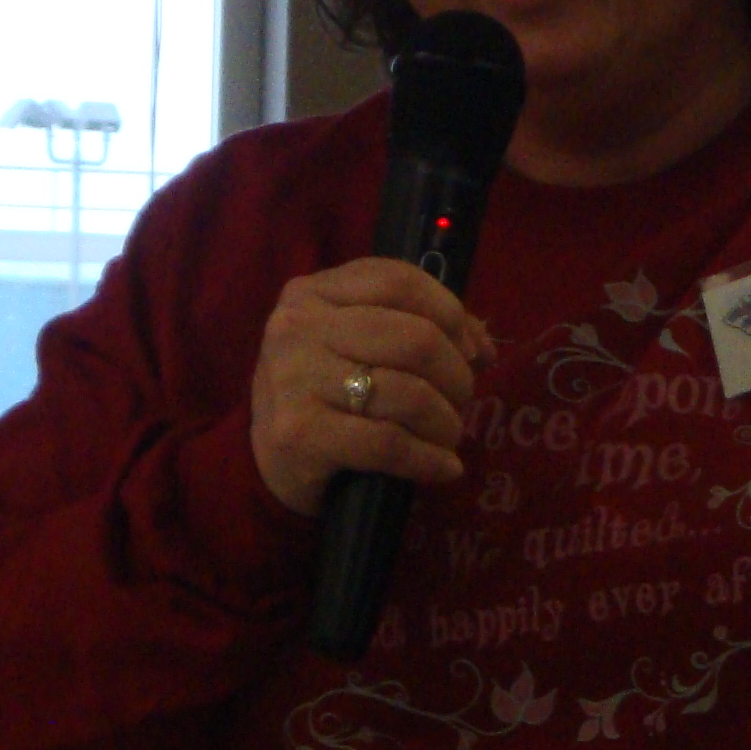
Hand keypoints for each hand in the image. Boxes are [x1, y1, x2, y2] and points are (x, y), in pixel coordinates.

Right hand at [251, 258, 497, 513]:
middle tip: (460, 402)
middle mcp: (297, 327)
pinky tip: (443, 468)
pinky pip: (389, 443)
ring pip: (409, 393)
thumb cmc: (325, 394)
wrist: (268, 461)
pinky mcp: (299, 433)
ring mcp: (293, 379)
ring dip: (446, 423)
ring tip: (448, 437)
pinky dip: (429, 459)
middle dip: (456, 376)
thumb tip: (483, 345)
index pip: (400, 281)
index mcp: (313, 292)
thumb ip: (420, 327)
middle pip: (415, 339)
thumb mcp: (359, 345)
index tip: (471, 352)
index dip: (452, 315)